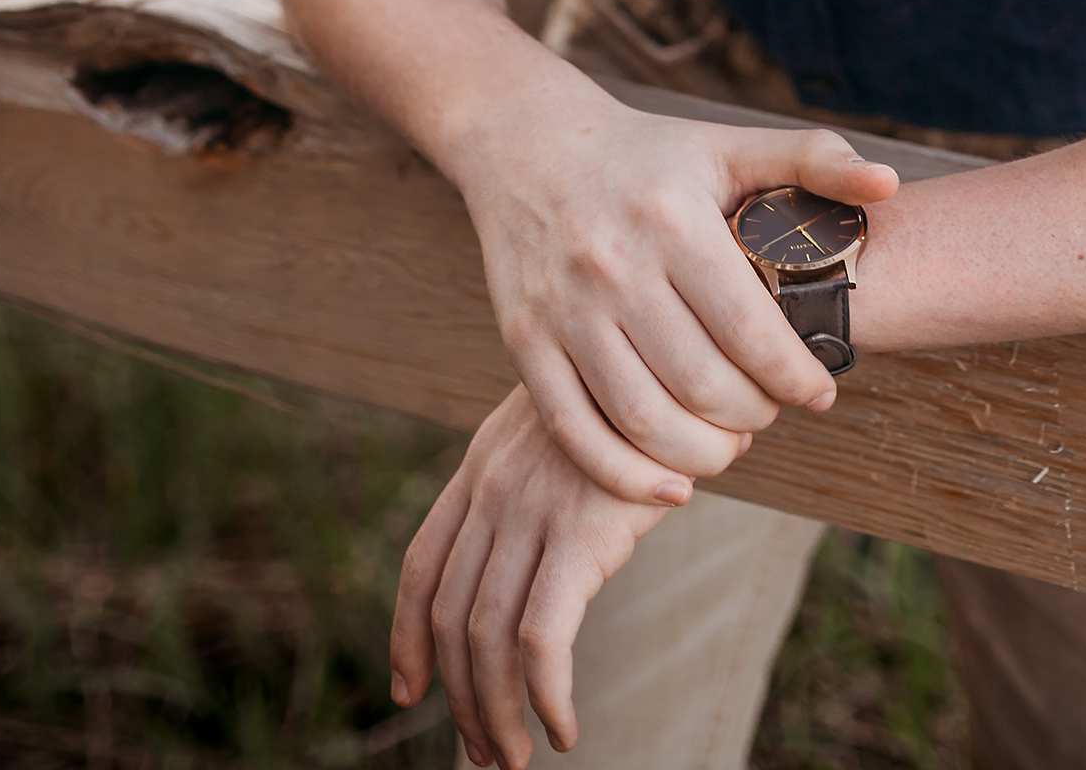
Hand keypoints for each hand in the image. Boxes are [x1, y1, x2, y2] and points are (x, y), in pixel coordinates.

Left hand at [392, 384, 676, 767]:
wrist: (679, 355)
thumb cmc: (637, 398)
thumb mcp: (565, 428)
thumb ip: (535, 481)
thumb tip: (535, 553)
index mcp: (482, 465)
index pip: (423, 564)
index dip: (406, 636)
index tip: (408, 692)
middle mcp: (493, 488)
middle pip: (451, 616)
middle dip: (459, 697)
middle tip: (484, 751)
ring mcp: (532, 510)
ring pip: (487, 639)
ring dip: (496, 712)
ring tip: (517, 757)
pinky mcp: (581, 534)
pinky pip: (543, 640)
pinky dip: (545, 696)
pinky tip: (563, 727)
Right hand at [449, 64, 896, 497]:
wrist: (530, 143)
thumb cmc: (650, 153)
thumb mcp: (730, 143)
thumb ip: (814, 159)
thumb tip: (891, 185)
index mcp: (673, 218)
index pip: (752, 329)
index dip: (796, 376)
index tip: (820, 391)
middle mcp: (614, 265)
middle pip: (703, 385)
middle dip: (754, 417)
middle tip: (770, 413)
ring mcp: (563, 309)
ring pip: (644, 420)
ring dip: (703, 454)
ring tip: (731, 443)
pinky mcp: (524, 341)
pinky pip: (576, 433)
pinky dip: (627, 475)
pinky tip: (671, 483)